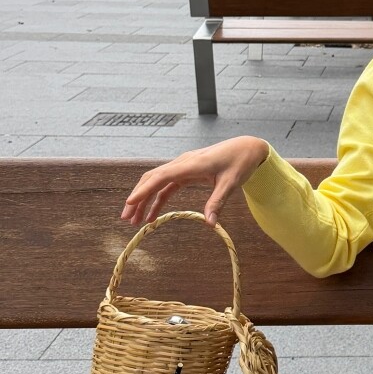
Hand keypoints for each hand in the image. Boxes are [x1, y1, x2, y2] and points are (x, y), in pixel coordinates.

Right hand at [119, 140, 268, 241]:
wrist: (245, 148)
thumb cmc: (239, 163)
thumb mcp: (231, 184)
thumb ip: (217, 202)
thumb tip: (210, 224)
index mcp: (190, 164)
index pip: (160, 177)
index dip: (143, 191)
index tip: (130, 203)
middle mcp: (182, 163)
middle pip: (151, 180)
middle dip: (137, 199)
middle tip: (126, 219)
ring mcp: (182, 167)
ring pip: (156, 183)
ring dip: (144, 201)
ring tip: (135, 221)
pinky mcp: (186, 173)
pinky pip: (166, 186)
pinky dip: (157, 200)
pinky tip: (152, 216)